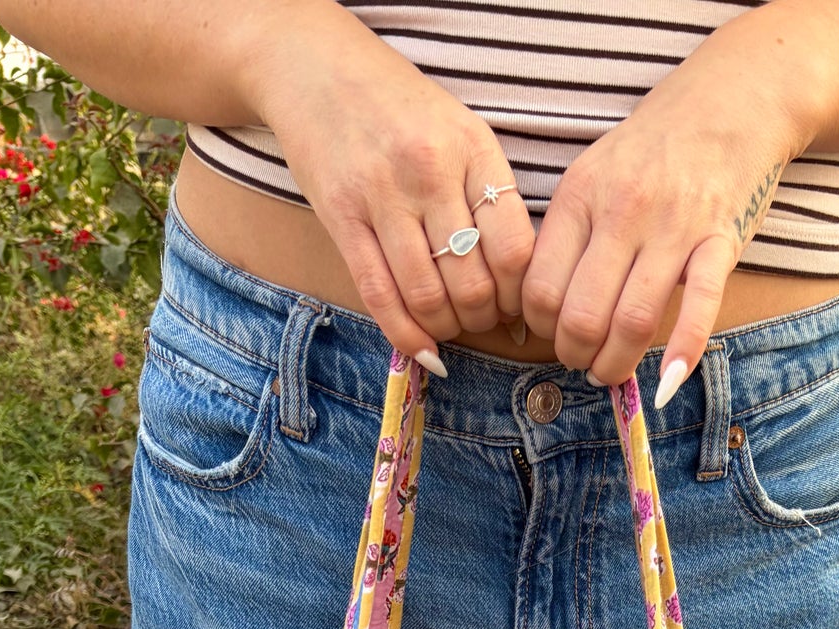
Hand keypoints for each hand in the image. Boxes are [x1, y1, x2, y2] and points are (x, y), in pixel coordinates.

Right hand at [244, 8, 533, 366]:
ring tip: (450, 323)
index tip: (514, 302)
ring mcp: (381, 196)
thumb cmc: (403, 111)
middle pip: (472, 283)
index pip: (513, 249)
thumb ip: (489, 195)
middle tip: (480, 317)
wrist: (320, 70)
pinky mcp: (341, 217)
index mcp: (472, 150)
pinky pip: (379, 296)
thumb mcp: (462, 133)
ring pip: (427, 297)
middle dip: (483, 318)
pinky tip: (423, 348)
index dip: (518, 294)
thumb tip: (518, 282)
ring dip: (446, 327)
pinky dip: (406, 335)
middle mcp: (429, 173)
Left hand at [520, 59, 803, 398]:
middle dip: (575, 355)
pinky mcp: (721, 241)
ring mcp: (674, 227)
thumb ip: (567, 235)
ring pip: (632, 321)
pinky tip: (666, 383)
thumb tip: (539, 307)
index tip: (554, 333)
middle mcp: (623, 211)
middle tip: (582, 361)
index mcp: (581, 196)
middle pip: (582, 315)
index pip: (540, 288)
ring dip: (616, 365)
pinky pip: (701, 307)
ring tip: (611, 372)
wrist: (729, 105)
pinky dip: (683, 352)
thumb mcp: (593, 176)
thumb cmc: (653, 151)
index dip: (541, 327)